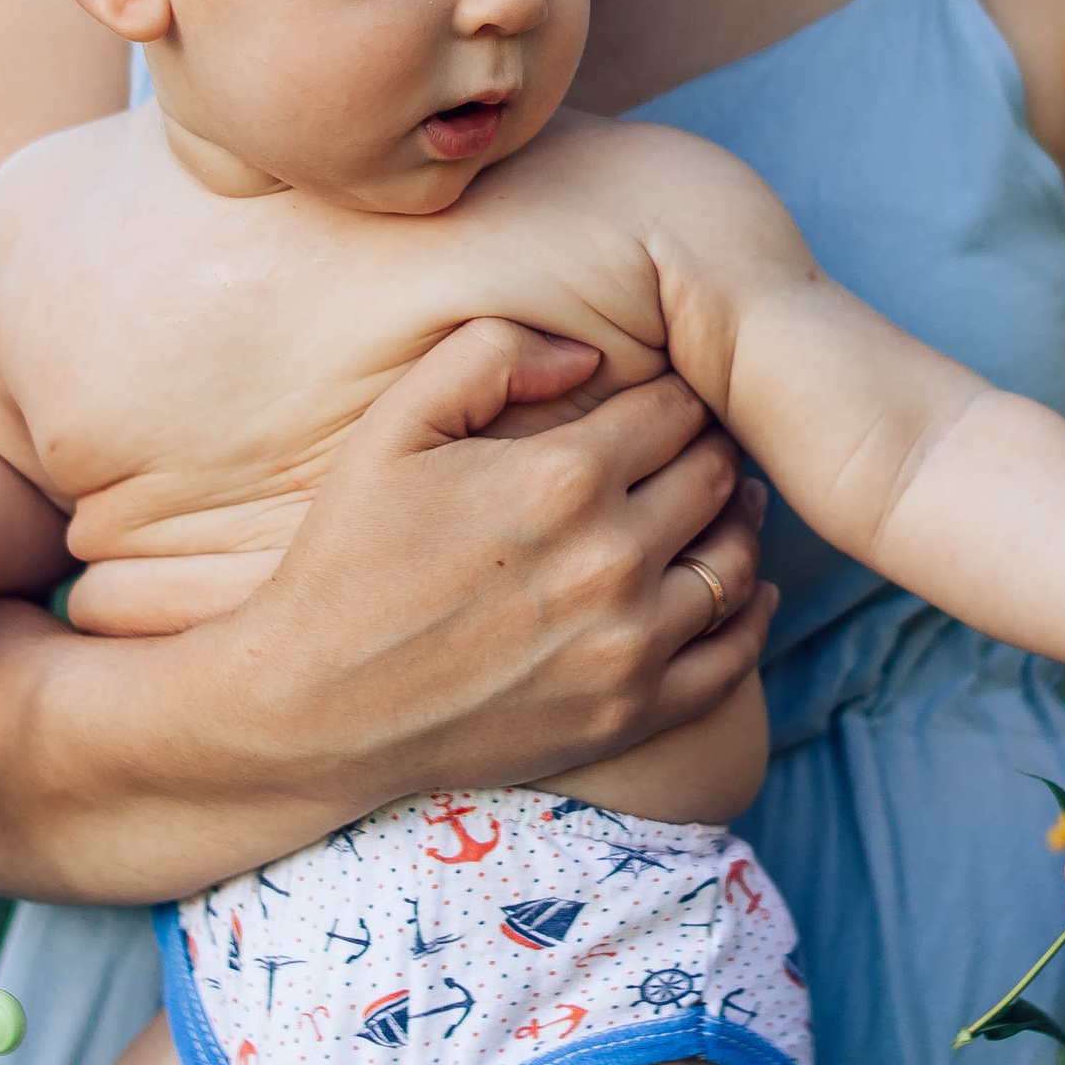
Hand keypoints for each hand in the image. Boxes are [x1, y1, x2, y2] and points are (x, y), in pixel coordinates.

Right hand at [254, 320, 772, 781]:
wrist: (314, 704)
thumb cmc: (347, 554)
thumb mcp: (395, 425)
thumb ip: (490, 355)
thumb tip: (588, 353)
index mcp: (563, 477)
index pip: (674, 409)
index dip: (676, 392)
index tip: (665, 394)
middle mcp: (612, 558)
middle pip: (715, 477)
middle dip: (711, 448)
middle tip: (699, 442)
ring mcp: (628, 643)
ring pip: (735, 560)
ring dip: (738, 523)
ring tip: (726, 505)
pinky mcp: (629, 712)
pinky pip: (730, 658)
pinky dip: (749, 616)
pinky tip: (746, 589)